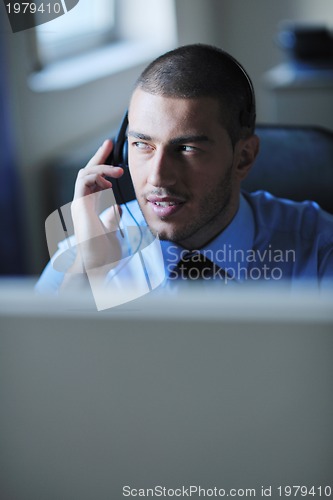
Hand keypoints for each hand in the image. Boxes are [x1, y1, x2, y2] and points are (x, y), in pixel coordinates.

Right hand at [69, 140, 124, 273]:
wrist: (97, 265)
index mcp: (90, 206)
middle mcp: (83, 202)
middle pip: (88, 172)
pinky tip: (109, 181)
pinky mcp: (80, 206)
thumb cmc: (103, 252)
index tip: (111, 152)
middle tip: (109, 144)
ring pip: (84, 174)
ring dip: (101, 167)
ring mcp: (80, 204)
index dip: (102, 165)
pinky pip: (83, 182)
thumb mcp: (112, 230)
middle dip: (99, 156)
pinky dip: (96, 177)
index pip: (95, 180)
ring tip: (118, 171)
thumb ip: (112, 218)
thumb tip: (117, 207)